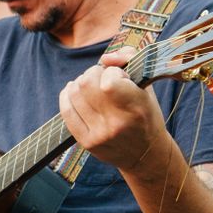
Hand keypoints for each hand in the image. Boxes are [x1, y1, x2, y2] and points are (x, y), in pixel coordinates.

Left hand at [58, 48, 165, 171]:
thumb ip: (130, 60)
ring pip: (74, 94)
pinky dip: (67, 95)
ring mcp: (99, 134)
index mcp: (136, 108)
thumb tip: (105, 58)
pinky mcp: (87, 142)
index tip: (120, 77)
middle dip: (93, 73)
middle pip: (86, 83)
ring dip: (80, 83)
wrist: (145, 154)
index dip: (112, 72)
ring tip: (90, 85)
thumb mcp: (146, 86)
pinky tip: (74, 91)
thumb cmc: (146, 114)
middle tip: (102, 78)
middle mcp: (117, 123)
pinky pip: (66, 111)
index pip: (108, 81)